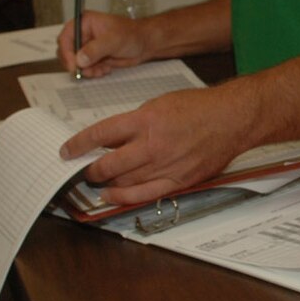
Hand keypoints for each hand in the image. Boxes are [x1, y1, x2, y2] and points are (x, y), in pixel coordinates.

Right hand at [57, 10, 153, 77]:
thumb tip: (79, 60)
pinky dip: (93, 72)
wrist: (144, 44)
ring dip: (86, 70)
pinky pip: (86, 69)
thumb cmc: (131, 35)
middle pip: (67, 52)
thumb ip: (95, 49)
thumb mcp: (113, 40)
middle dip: (75, 64)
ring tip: (100, 70)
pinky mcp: (93, 58)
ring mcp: (87, 47)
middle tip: (86, 72)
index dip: (66, 52)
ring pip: (76, 63)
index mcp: (84, 23)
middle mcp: (83, 34)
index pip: (66, 37)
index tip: (73, 66)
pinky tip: (106, 69)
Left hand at [62, 83, 255, 206]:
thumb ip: (134, 122)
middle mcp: (152, 144)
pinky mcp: (178, 180)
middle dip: (90, 169)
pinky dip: (124, 197)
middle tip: (82, 169)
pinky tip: (112, 196)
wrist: (231, 119)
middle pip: (109, 164)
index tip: (67, 150)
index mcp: (145, 120)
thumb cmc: (198, 107)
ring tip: (96, 182)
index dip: (79, 144)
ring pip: (124, 181)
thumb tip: (112, 139)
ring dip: (105, 183)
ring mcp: (165, 165)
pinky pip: (145, 194)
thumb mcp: (159, 104)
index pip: (101, 134)